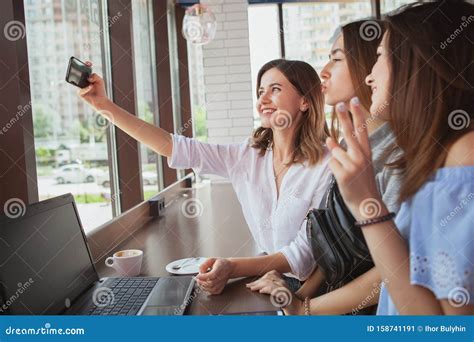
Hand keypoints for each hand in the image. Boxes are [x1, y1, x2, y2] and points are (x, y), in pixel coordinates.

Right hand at [77, 61, 108, 110]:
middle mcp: (83, 81)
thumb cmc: (101, 90)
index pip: (85, 70)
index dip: (85, 65)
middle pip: (79, 74)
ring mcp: (81, 87)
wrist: (101, 100)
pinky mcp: (80, 93)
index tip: (88, 63)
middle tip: (82, 69)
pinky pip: (81, 89)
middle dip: (79, 71)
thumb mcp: (100, 81)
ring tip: (90, 82)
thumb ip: (95, 76)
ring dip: (83, 80)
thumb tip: (89, 77)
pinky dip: (86, 88)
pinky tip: (91, 87)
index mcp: (88, 77)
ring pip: (78, 81)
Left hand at [195, 258, 233, 294]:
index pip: (212, 275)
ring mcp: (222, 283)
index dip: (203, 277)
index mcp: (220, 268)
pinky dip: (207, 290)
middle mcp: (221, 277)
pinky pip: (213, 292)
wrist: (229, 268)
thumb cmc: (220, 263)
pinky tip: (205, 286)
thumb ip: (204, 265)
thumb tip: (200, 272)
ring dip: (203, 287)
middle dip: (202, 282)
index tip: (197, 276)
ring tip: (200, 282)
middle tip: (197, 279)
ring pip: (212, 289)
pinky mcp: (221, 288)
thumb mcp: (211, 259)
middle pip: (211, 283)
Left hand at [247, 271, 303, 314]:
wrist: (299, 310)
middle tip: (249, 285)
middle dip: (257, 281)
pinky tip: (261, 291)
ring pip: (268, 281)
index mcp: (281, 280)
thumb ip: (272, 289)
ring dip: (259, 284)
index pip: (269, 275)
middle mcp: (282, 282)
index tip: (252, 283)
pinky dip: (266, 289)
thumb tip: (261, 289)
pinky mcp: (284, 293)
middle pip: (267, 277)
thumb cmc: (289, 303)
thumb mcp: (280, 294)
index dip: (259, 278)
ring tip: (252, 288)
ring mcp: (283, 287)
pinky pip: (273, 288)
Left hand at [326, 97, 386, 220]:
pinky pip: (331, 164)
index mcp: (367, 153)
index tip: (354, 101)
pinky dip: (333, 169)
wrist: (367, 204)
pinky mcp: (344, 174)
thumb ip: (348, 152)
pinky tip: (342, 177)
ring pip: (336, 151)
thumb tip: (330, 140)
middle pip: (349, 133)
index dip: (357, 115)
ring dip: (336, 158)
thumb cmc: (362, 184)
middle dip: (344, 117)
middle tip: (338, 104)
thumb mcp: (361, 166)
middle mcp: (361, 157)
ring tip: (346, 170)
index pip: (362, 130)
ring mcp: (353, 165)